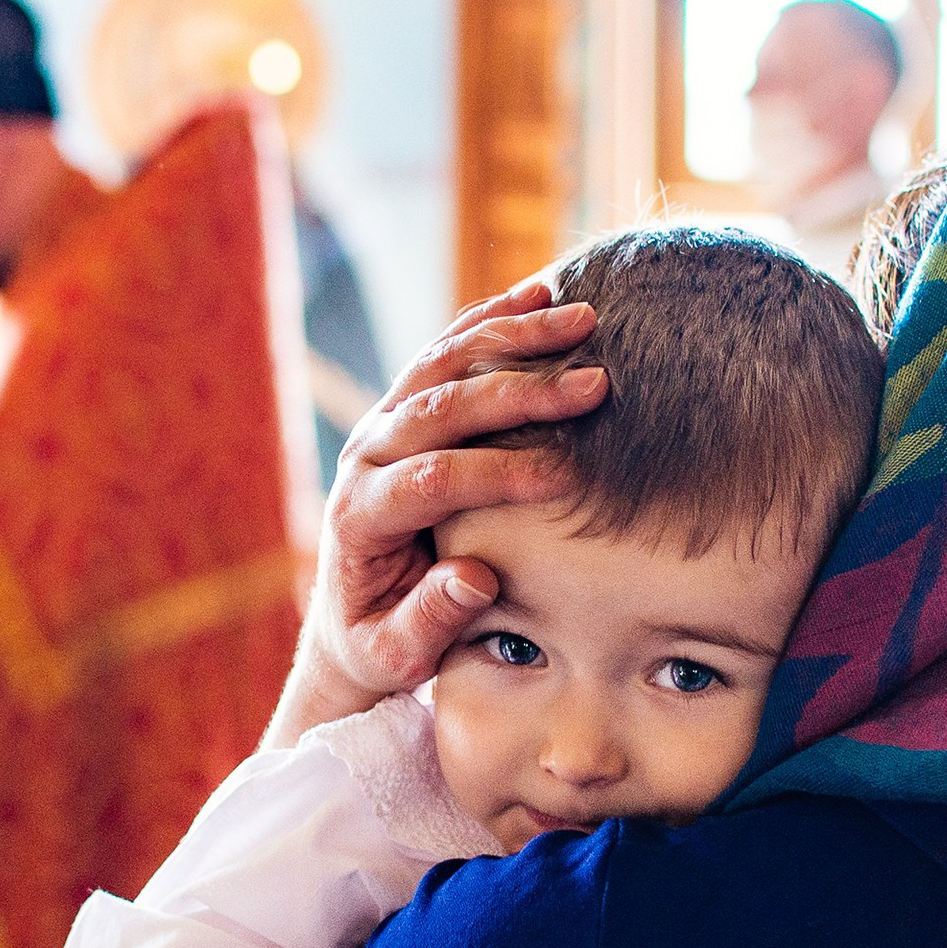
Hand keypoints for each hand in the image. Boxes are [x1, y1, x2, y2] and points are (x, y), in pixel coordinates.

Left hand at [267, 281, 608, 743]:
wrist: (350, 616)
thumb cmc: (383, 641)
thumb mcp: (397, 653)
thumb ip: (430, 619)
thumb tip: (476, 578)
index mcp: (359, 514)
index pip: (431, 480)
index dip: (497, 473)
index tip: (564, 475)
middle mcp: (364, 455)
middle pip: (442, 406)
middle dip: (522, 393)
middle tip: (596, 386)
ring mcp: (381, 422)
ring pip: (444, 361)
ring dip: (514, 335)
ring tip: (584, 320)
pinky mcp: (401, 405)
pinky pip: (446, 348)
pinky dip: (492, 319)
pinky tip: (543, 294)